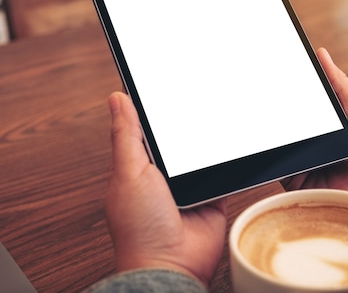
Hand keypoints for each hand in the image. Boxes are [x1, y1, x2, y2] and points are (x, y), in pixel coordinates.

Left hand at [106, 91, 226, 286]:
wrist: (172, 264)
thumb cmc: (139, 228)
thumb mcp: (128, 172)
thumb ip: (126, 135)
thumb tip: (117, 98)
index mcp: (139, 166)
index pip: (147, 129)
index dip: (156, 108)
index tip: (166, 84)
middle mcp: (165, 175)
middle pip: (180, 138)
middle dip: (188, 124)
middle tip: (200, 98)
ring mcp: (190, 186)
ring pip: (202, 152)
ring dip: (208, 145)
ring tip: (218, 120)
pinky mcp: (213, 195)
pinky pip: (223, 172)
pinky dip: (227, 163)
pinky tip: (230, 149)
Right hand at [282, 48, 347, 212]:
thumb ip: (340, 85)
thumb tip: (322, 54)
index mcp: (327, 125)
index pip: (302, 104)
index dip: (288, 90)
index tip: (275, 70)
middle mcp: (313, 143)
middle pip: (288, 124)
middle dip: (277, 111)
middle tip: (264, 92)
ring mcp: (304, 163)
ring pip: (280, 144)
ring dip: (276, 134)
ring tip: (268, 118)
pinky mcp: (298, 183)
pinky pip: (278, 169)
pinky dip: (275, 159)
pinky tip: (279, 146)